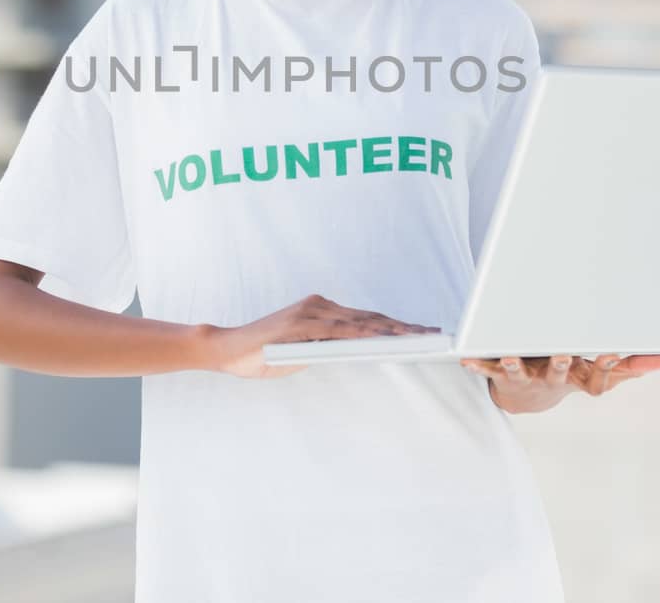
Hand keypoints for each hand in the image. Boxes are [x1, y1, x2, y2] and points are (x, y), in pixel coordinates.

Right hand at [200, 294, 440, 378]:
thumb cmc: (263, 353)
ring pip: (360, 321)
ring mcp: (310, 312)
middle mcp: (319, 305)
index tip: (421, 331)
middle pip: (370, 317)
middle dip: (403, 326)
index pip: (366, 318)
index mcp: (321, 311)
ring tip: (417, 337)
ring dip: (391, 329)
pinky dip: (364, 333)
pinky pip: (339, 329)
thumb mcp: (303, 352)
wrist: (227, 350)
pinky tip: (383, 338)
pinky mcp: (301, 323)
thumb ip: (327, 348)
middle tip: (432, 333)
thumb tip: (357, 354)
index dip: (395, 324)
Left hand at [460, 352, 659, 413]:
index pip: (597, 378)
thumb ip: (629, 367)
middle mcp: (552, 379)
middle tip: (563, 353)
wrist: (526, 397)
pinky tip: (466, 359)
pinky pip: (487, 369)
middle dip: (561, 364)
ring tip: (509, 356)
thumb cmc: (566, 376)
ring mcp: (526, 377)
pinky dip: (477, 365)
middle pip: (558, 373)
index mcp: (578, 378)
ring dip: (515, 365)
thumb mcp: (598, 374)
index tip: (613, 351)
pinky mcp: (501, 374)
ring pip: (520, 373)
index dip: (606, 367)